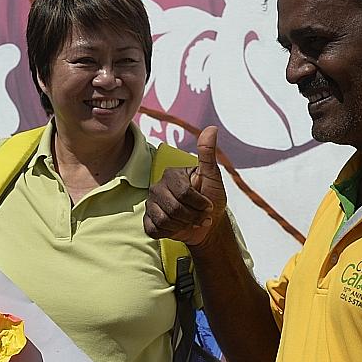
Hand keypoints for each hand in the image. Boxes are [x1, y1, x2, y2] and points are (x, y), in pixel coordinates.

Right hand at [144, 126, 228, 246]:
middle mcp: (157, 187)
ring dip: (183, 225)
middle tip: (200, 216)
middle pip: (175, 208)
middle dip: (193, 216)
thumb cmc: (211, 198)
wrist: (208, 224)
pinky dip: (170, 232)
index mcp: (171, 174)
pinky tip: (177, 228)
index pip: (184, 193)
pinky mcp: (148, 220)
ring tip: (190, 221)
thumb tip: (211, 129)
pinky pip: (155, 230)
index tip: (208, 205)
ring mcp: (151, 204)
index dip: (200, 203)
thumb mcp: (213, 176)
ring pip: (164, 220)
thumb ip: (208, 154)